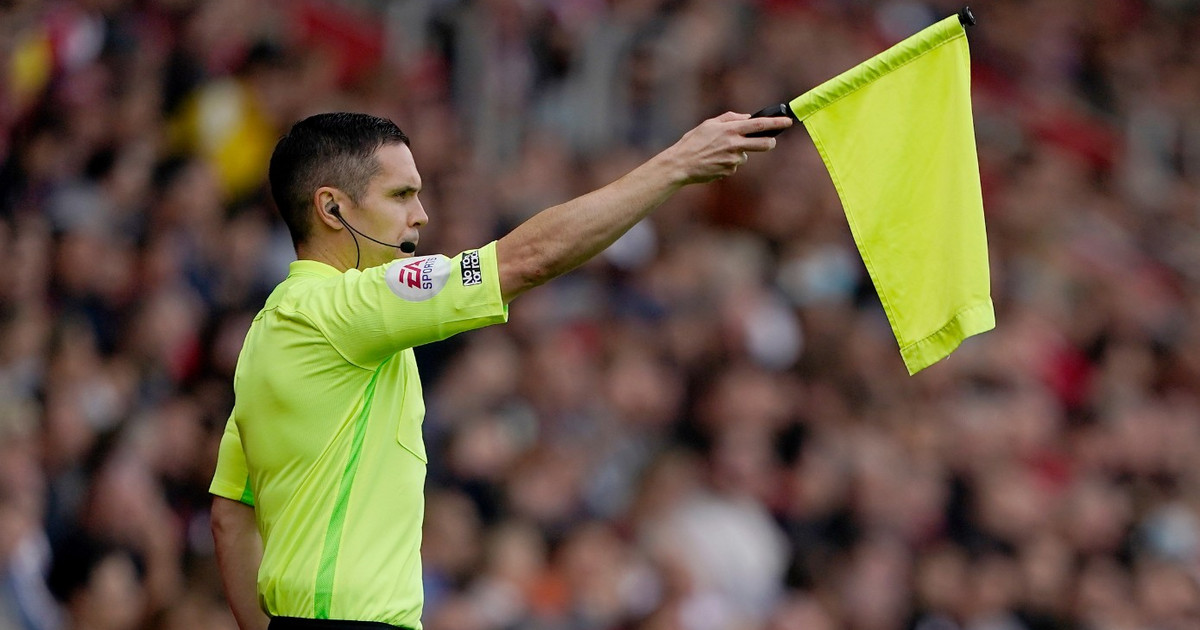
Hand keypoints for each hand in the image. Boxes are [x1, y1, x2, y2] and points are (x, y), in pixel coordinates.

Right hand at [663, 112, 791, 184]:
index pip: (759, 125)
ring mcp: (733, 160)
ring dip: (738, 153)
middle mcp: (735, 144)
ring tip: (717, 152)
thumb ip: (730, 118)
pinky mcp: (729, 171)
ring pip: (745, 155)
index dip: (776, 123)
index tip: (788, 121)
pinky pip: (734, 165)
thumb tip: (746, 117)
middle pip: (764, 144)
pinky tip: (714, 161)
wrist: (681, 164)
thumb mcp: (709, 123)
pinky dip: (727, 162)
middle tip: (769, 141)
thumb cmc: (693, 142)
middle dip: (770, 142)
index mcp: (730, 129)